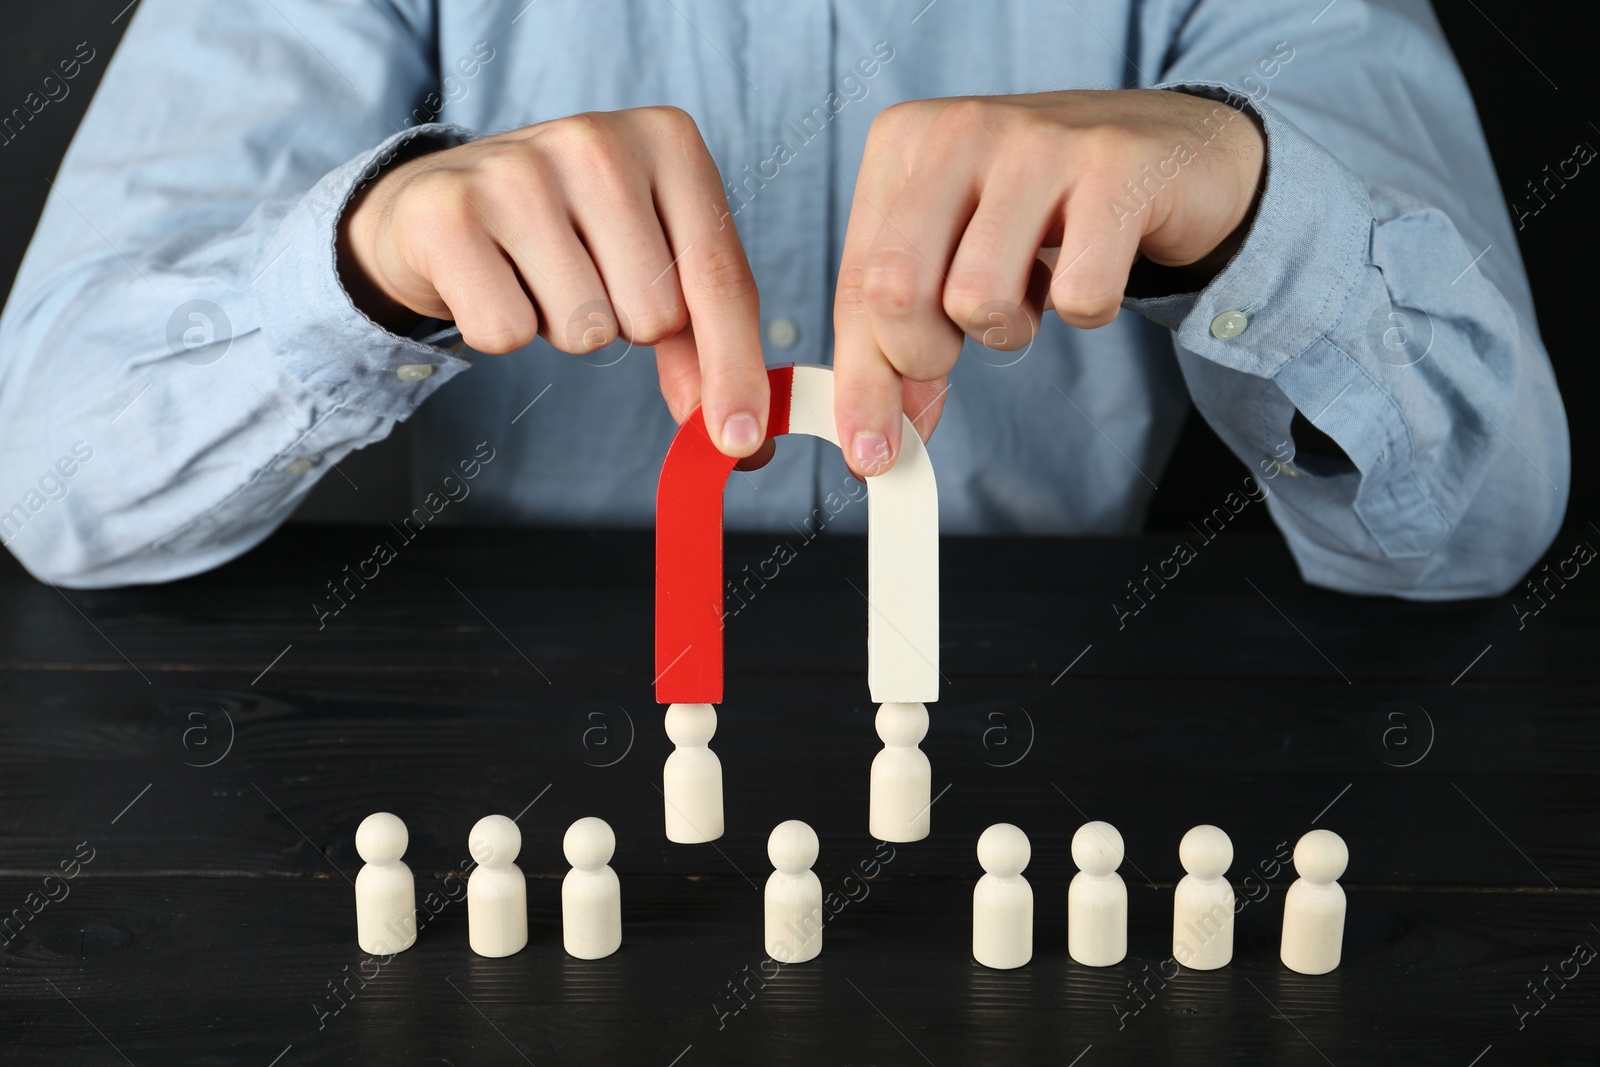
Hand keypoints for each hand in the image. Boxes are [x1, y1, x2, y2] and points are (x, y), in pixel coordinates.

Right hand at [339, 106, 770, 460]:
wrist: (441, 196)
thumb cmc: (571, 234)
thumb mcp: (651, 261)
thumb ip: (702, 341)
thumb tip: (740, 436)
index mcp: (669, 141)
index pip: (719, 278)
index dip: (734, 370)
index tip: (739, 441)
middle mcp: (597, 141)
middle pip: (653, 316)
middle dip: (623, 325)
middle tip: (585, 276)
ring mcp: (517, 169)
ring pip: (585, 330)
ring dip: (562, 326)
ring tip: (535, 273)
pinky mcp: (448, 210)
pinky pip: (506, 333)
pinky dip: (500, 328)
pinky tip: (489, 276)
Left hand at [832, 89, 1265, 475]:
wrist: (1174, 148)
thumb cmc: (1046, 212)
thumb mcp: (955, 254)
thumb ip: (905, 335)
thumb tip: (878, 440)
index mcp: (902, 142)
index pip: (857, 284)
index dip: (862, 383)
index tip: (871, 455)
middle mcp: (960, 129)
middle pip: (896, 291)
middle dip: (922, 359)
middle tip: (956, 358)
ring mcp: (1039, 142)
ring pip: (978, 298)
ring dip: (1010, 329)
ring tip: (1034, 292)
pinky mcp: (1117, 168)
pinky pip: (1079, 295)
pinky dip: (1088, 307)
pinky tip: (1096, 266)